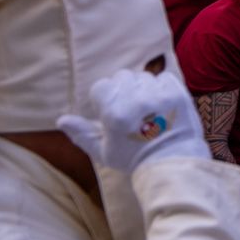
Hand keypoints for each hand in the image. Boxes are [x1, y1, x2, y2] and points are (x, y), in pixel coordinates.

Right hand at [56, 69, 208, 172]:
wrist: (171, 163)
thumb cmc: (133, 159)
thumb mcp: (103, 152)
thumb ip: (82, 133)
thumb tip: (61, 120)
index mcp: (114, 113)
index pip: (101, 86)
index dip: (103, 97)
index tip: (109, 109)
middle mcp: (135, 99)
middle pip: (122, 76)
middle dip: (122, 89)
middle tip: (128, 106)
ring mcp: (158, 95)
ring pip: (144, 76)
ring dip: (142, 87)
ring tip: (145, 106)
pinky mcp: (178, 93)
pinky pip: (165, 78)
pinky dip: (161, 87)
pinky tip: (161, 103)